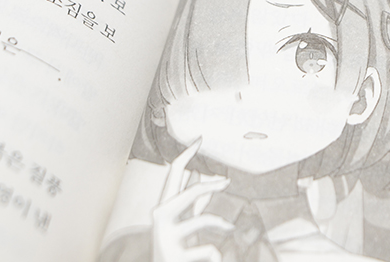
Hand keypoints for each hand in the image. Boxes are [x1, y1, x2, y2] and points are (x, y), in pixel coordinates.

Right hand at [153, 139, 231, 261]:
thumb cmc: (176, 248)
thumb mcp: (182, 222)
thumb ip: (190, 200)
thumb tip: (196, 173)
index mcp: (164, 207)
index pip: (173, 174)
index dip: (187, 155)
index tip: (200, 139)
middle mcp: (160, 220)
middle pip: (190, 193)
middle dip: (211, 186)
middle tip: (227, 181)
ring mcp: (166, 238)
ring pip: (203, 221)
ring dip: (220, 225)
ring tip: (228, 229)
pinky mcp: (175, 257)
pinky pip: (209, 250)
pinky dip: (215, 254)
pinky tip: (214, 258)